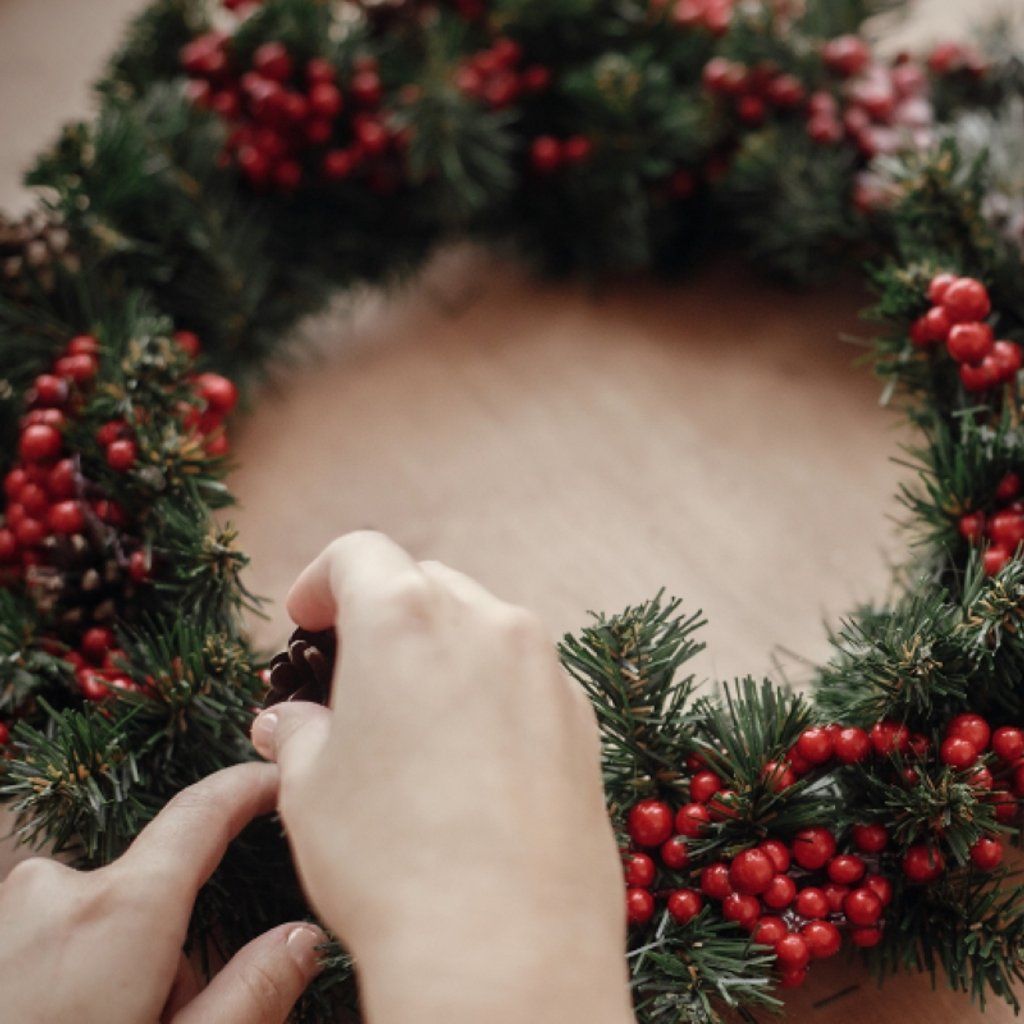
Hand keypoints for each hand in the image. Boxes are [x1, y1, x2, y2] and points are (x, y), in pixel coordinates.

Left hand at [0, 763, 324, 1023]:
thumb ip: (249, 997)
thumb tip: (302, 937)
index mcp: (118, 911)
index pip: (201, 815)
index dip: (247, 788)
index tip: (280, 778)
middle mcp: (55, 889)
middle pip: (148, 887)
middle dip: (172, 944)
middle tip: (166, 1019)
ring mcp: (7, 909)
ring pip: (94, 917)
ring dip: (115, 964)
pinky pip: (45, 932)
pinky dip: (68, 971)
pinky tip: (59, 1018)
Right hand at [251, 532, 633, 1023]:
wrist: (507, 947)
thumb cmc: (391, 861)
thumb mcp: (310, 790)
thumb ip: (298, 734)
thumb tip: (290, 724)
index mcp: (406, 617)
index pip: (358, 554)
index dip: (320, 579)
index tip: (304, 619)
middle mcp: (486, 622)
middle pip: (424, 583)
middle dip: (382, 613)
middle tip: (353, 673)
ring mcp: (544, 668)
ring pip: (482, 626)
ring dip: (442, 651)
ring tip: (412, 722)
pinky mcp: (582, 717)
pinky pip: (525, 678)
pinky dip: (491, 691)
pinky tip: (470, 757)